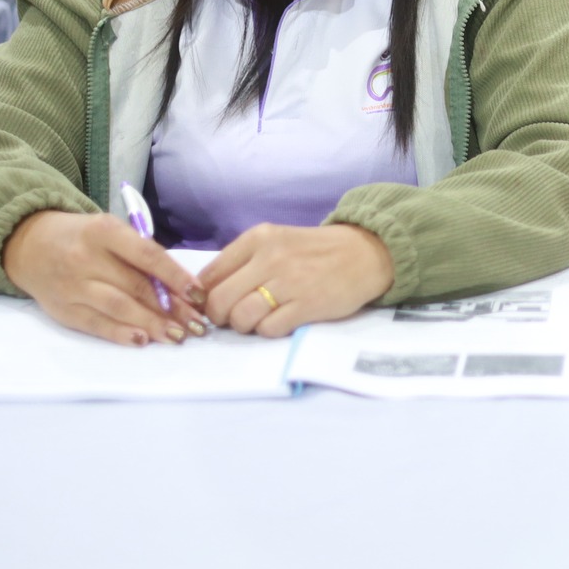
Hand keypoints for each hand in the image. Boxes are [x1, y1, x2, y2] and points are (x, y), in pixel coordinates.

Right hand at [1, 209, 208, 345]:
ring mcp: (72, 286)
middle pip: (136, 286)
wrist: (29, 244)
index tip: (199, 295)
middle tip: (197, 324)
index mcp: (103, 231)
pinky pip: (96, 324)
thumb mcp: (111, 231)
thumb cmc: (84, 237)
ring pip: (118, 307)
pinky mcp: (62, 310)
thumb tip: (179, 287)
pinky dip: (121, 333)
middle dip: (171, 308)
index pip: (147, 256)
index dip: (175, 277)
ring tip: (177, 336)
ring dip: (152, 324)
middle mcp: (85, 258)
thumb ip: (140, 254)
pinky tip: (142, 340)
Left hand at [198, 222, 395, 336]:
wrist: (365, 253)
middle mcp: (270, 257)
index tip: (214, 306)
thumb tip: (205, 294)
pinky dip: (269, 330)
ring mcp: (289, 282)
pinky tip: (281, 321)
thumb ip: (242, 262)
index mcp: (258, 238)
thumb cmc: (314, 251)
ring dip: (245, 326)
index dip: (204, 297)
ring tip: (259, 320)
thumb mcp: (275, 243)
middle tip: (233, 319)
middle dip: (220, 317)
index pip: (209, 275)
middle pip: (219, 300)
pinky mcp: (307, 305)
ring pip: (241, 317)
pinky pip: (269, 329)